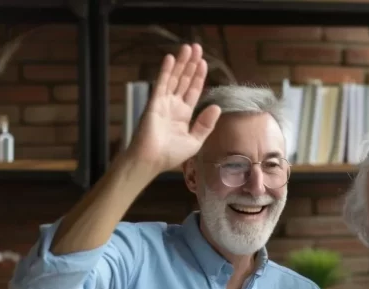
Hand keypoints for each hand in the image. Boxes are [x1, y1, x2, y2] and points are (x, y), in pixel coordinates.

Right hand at [124, 43, 221, 173]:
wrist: (152, 160)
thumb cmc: (171, 154)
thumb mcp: (195, 141)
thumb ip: (205, 124)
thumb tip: (217, 107)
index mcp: (184, 115)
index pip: (193, 91)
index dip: (198, 77)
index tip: (204, 63)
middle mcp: (174, 106)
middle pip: (184, 80)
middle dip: (191, 64)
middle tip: (197, 47)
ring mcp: (163, 102)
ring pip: (174, 78)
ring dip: (181, 63)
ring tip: (188, 47)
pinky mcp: (154, 102)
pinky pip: (162, 83)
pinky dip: (166, 70)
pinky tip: (171, 58)